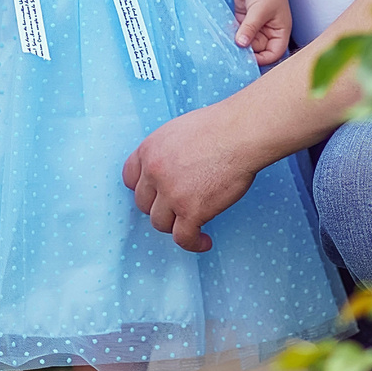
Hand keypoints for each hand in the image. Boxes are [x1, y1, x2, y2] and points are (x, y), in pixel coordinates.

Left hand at [123, 99, 262, 252]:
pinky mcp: (191, 211)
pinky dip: (193, 243)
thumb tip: (169, 169)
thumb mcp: (178, 131)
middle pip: (144, 204)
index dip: (144, 189)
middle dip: (160, 208)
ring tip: (192, 224)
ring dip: (175, 225)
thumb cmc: (220, 127)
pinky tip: (204, 241)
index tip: (155, 195)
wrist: (240, 133)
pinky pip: (183, 238)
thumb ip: (165, 152)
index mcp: (149, 150)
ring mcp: (171, 193)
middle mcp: (154, 172)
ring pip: (160, 223)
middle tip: (178, 208)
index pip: (130, 179)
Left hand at [230, 0, 290, 66]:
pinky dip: (232, 36)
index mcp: (281, 30)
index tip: (249, 60)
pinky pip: (238, 33)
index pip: (275, 53)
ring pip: (247, 43)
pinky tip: (225, 37)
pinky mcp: (243, 20)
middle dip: (248, 52)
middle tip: (235, 54)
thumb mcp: (260, 10)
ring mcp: (256, 26)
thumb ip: (250, 28)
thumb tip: (241, 45)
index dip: (264, 59)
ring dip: (238, 44)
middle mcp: (269, 31)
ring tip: (228, 46)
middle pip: (259, 50)